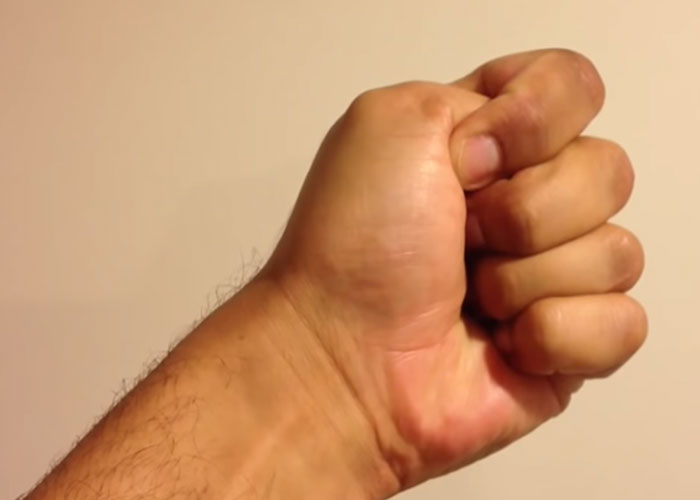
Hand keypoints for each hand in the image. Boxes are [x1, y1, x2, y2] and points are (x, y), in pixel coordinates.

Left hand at [263, 49, 646, 489]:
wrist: (344, 356)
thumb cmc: (357, 244)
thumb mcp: (392, 122)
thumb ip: (480, 96)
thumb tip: (527, 158)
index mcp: (490, 139)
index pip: (573, 88)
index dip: (535, 119)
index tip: (468, 159)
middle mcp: (530, 199)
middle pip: (606, 171)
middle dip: (521, 212)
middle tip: (459, 240)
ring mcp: (555, 272)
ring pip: (616, 252)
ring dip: (523, 278)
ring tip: (469, 299)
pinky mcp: (571, 342)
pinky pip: (622, 323)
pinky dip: (553, 335)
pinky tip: (503, 344)